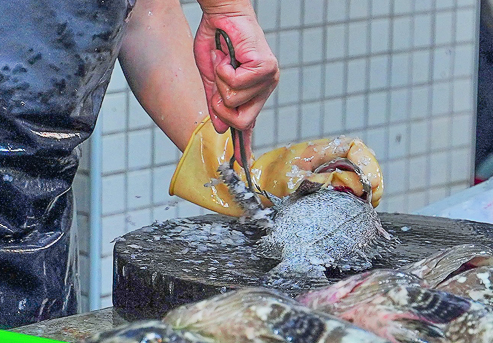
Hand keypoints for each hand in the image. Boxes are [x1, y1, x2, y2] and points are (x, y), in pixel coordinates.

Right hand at [193, 7, 278, 153]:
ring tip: (223, 61)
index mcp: (254, 92)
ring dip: (220, 80)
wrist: (221, 13)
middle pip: (242, 120)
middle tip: (216, 82)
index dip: (245, 144)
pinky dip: (223, 69)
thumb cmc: (217, 40)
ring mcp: (268, 79)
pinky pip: (236, 84)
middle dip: (221, 104)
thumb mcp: (211, 77)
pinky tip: (226, 56)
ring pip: (235, 101)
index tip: (242, 165)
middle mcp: (265, 88)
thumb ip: (216, 103)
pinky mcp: (266, 68)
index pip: (250, 124)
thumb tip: (219, 128)